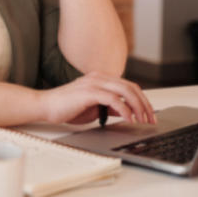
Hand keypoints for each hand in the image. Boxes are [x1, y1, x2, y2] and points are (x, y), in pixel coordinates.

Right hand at [38, 72, 155, 124]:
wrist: (46, 106)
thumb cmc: (66, 107)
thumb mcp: (93, 107)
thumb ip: (109, 107)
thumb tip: (125, 112)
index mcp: (100, 78)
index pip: (128, 85)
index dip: (141, 100)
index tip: (148, 114)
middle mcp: (98, 77)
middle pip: (131, 86)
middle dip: (144, 103)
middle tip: (151, 118)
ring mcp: (94, 83)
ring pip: (125, 90)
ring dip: (138, 106)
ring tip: (142, 120)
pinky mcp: (89, 92)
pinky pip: (113, 99)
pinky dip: (125, 109)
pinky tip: (128, 119)